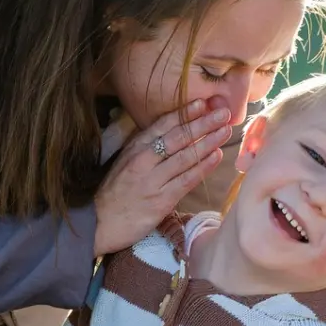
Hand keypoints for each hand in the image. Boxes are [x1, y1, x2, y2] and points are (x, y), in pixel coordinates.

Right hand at [93, 99, 231, 255]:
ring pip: (185, 157)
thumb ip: (145, 149)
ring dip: (208, 142)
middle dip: (202, 123)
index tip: (203, 103)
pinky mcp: (161, 200)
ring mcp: (153, 180)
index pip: (162, 126)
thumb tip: (171, 134)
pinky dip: (203, 167)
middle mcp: (143, 160)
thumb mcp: (124, 163)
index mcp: (134, 148)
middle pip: (177, 137)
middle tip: (223, 113)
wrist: (99, 223)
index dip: (184, 113)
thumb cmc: (114, 193)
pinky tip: (216, 156)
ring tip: (225, 131)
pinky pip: (187, 180)